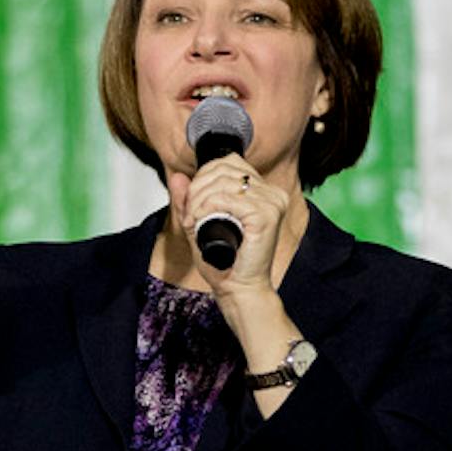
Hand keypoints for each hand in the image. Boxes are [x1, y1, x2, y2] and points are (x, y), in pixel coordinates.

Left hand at [168, 154, 289, 299]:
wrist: (239, 289)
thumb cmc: (225, 263)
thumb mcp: (200, 225)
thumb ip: (189, 201)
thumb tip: (179, 177)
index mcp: (263, 191)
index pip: (229, 162)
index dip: (203, 176)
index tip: (192, 202)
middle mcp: (272, 193)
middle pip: (224, 168)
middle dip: (197, 189)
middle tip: (188, 213)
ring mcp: (272, 203)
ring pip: (223, 182)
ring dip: (198, 200)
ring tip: (192, 220)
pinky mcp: (266, 216)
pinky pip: (227, 198)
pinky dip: (206, 207)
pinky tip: (199, 221)